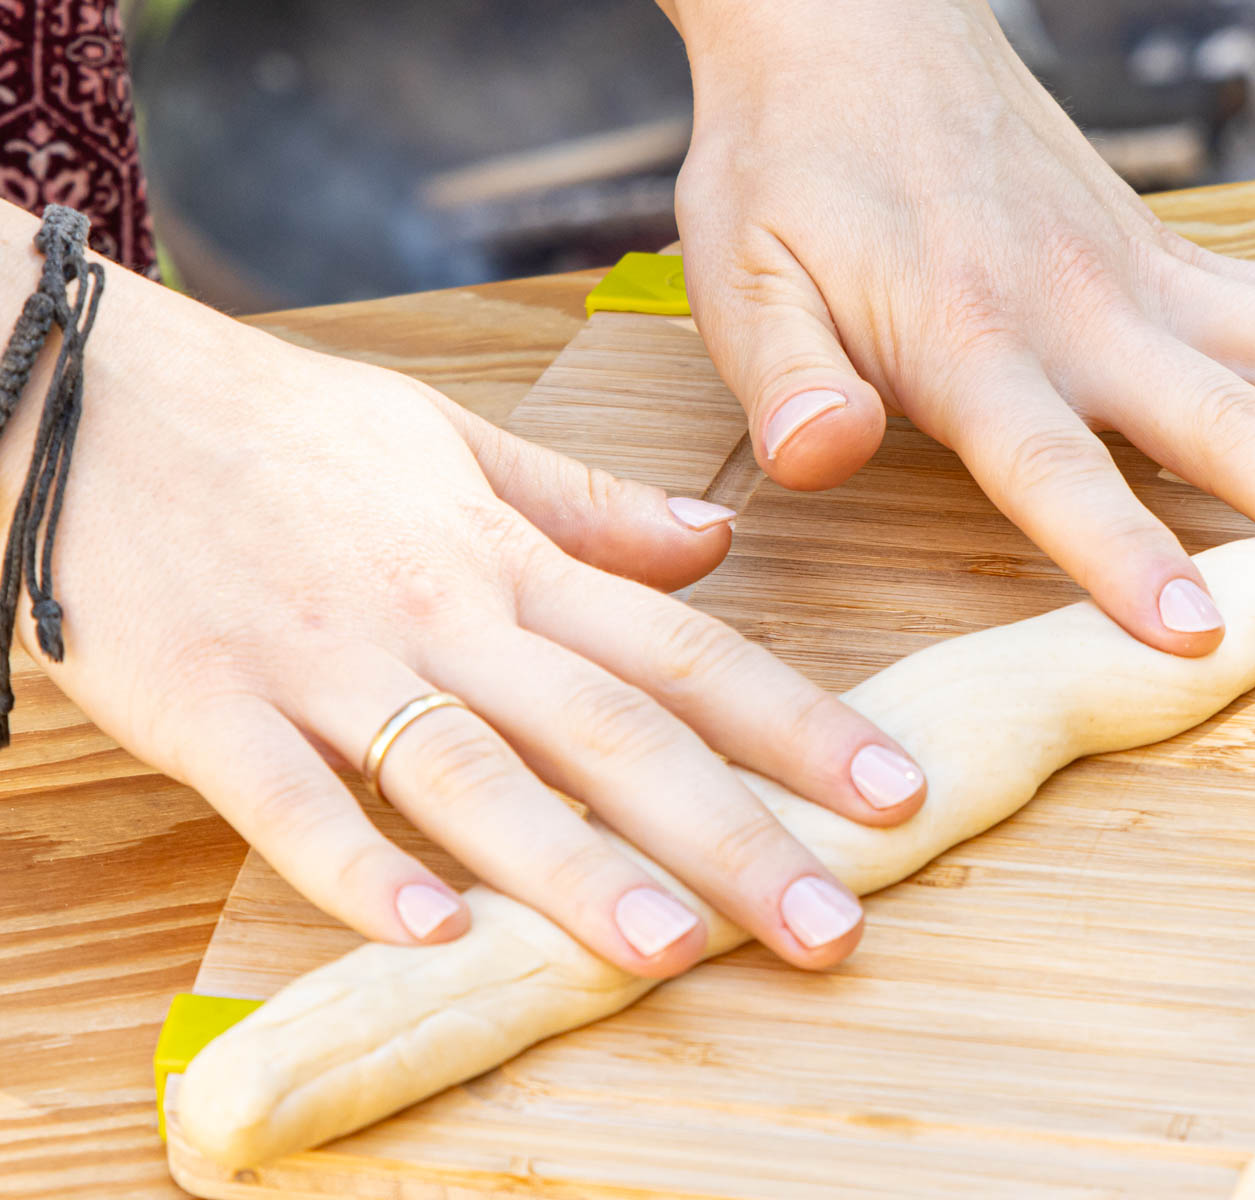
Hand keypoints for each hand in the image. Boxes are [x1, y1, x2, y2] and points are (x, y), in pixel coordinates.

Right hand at [2, 206, 925, 976]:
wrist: (84, 389)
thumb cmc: (281, 426)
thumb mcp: (451, 440)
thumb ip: (588, 504)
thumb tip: (717, 542)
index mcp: (508, 559)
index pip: (686, 648)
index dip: (800, 724)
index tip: (896, 791)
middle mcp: (443, 613)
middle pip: (612, 729)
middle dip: (732, 832)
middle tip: (832, 924)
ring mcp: (325, 660)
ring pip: (473, 773)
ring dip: (576, 866)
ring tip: (670, 951)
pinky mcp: (207, 703)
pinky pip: (289, 797)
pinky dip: (357, 867)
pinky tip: (431, 937)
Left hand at [663, 0, 1254, 654]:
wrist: (853, 27)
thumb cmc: (791, 166)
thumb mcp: (741, 276)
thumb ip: (789, 376)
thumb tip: (817, 462)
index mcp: (973, 343)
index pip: (1054, 466)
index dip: (1121, 552)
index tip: (1199, 635)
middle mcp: (1086, 313)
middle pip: (1232, 421)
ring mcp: (1149, 275)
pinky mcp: (1178, 253)